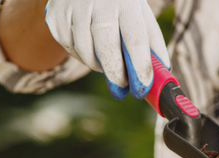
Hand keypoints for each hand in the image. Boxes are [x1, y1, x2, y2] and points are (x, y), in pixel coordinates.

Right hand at [45, 0, 169, 99]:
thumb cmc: (120, 2)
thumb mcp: (140, 13)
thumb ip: (153, 42)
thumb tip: (163, 71)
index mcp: (126, 3)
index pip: (135, 40)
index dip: (139, 67)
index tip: (142, 87)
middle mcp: (98, 3)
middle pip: (106, 48)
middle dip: (116, 73)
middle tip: (123, 87)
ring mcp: (73, 8)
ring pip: (85, 51)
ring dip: (98, 65)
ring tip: (108, 63)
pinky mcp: (55, 15)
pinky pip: (69, 47)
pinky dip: (81, 55)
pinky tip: (90, 48)